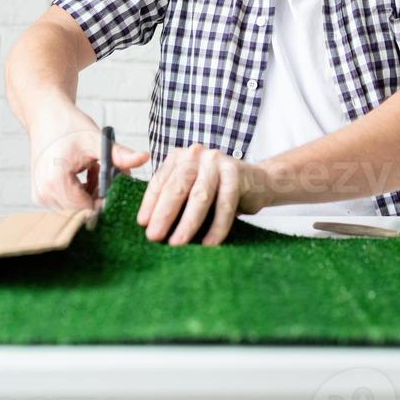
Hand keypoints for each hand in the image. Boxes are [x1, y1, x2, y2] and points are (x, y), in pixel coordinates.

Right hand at [29, 103, 149, 211]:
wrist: (45, 116)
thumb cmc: (69, 125)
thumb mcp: (97, 140)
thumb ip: (120, 155)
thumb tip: (145, 158)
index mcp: (55, 182)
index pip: (88, 208)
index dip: (107, 197)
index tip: (118, 181)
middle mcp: (44, 194)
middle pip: (83, 209)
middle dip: (101, 193)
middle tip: (108, 170)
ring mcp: (41, 196)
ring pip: (77, 206)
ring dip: (92, 191)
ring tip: (94, 168)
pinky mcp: (42, 194)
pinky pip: (69, 201)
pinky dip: (82, 190)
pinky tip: (86, 171)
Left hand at [136, 143, 269, 245]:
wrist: (257, 181)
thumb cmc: (216, 190)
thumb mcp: (191, 189)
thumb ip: (174, 199)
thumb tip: (149, 226)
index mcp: (180, 157)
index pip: (161, 181)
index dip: (150, 203)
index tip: (142, 224)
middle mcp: (196, 155)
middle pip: (177, 186)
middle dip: (164, 213)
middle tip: (154, 236)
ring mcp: (217, 162)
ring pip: (200, 196)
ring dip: (188, 222)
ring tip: (177, 243)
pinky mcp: (236, 173)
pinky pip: (225, 204)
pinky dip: (217, 226)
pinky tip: (209, 243)